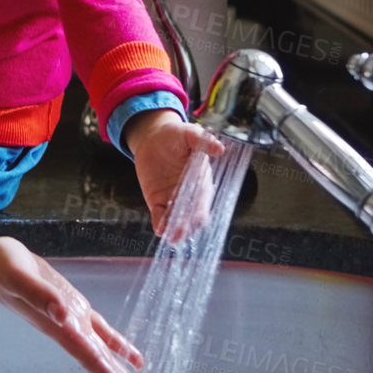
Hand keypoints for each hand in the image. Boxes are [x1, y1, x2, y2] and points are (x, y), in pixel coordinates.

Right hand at [0, 236, 146, 372]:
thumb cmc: (0, 268)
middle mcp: (68, 329)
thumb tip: (61, 313)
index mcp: (58, 327)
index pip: (91, 361)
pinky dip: (118, 345)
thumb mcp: (17, 276)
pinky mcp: (72, 305)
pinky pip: (101, 331)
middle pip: (100, 365)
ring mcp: (71, 319)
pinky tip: (132, 357)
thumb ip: (38, 294)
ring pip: (103, 352)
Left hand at [125, 111, 225, 242]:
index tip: (198, 218)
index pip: (204, 200)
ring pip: (177, 220)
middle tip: (182, 232)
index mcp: (202, 180)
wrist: (153, 137)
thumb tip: (219, 148)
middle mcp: (190, 195)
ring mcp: (174, 199)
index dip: (201, 210)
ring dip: (175, 230)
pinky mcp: (158, 201)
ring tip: (172, 238)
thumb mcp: (189, 134)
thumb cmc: (175, 135)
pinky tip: (159, 230)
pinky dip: (160, 224)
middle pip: (191, 215)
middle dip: (188, 225)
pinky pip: (160, 216)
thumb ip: (202, 140)